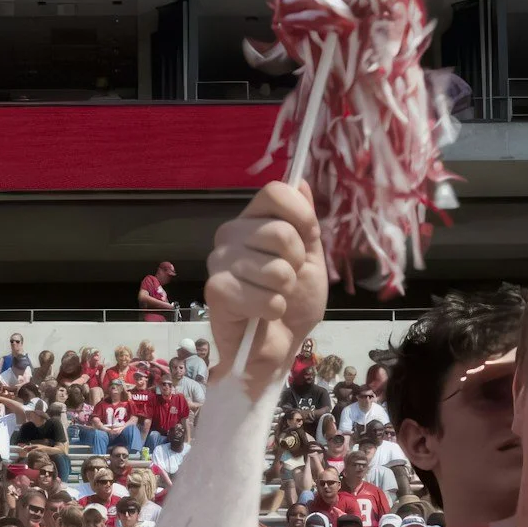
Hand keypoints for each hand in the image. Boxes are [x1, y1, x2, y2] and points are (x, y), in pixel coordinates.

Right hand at [205, 182, 328, 390]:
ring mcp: (219, 261)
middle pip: (280, 232)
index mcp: (253, 220)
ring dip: (286, 292)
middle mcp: (230, 234)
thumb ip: (305, 222)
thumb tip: (299, 180)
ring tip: (275, 299)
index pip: (275, 191)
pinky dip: (273, 310)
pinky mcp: (216, 291)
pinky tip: (262, 315)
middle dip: (297, 264)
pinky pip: (263, 296)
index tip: (308, 240)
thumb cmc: (293, 302)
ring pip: (276, 268)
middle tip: (287, 281)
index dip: (302, 216)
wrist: (279, 346)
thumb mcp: (312, 258)